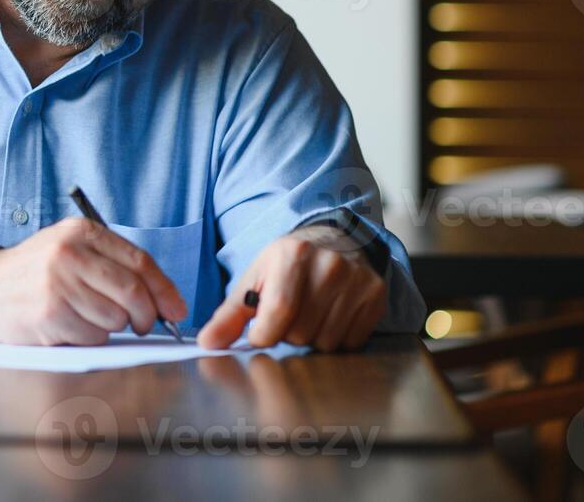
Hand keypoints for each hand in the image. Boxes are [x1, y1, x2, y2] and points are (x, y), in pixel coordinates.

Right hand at [0, 218, 186, 345]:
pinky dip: (90, 338)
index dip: (164, 289)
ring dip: (111, 327)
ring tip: (87, 317)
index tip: (176, 309)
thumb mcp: (70, 250)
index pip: (139, 261)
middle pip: (132, 291)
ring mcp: (57, 283)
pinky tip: (70, 327)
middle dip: (146, 315)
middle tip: (143, 325)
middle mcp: (69, 253)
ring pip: (115, 318)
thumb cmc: (36, 273)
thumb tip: (165, 300)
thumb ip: (112, 265)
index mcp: (80, 232)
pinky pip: (93, 336)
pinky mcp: (49, 314)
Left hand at [197, 224, 387, 351]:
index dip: (263, 334)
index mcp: (292, 256)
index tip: (260, 332)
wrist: (335, 239)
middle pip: (300, 333)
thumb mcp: (254, 279)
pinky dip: (337, 338)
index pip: (276, 315)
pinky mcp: (376, 295)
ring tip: (310, 313)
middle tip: (289, 313)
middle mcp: (329, 266)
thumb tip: (207, 344)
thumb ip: (230, 315)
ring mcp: (357, 281)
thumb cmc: (287, 263)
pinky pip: (351, 343)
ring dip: (312, 337)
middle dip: (287, 333)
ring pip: (325, 343)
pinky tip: (331, 315)